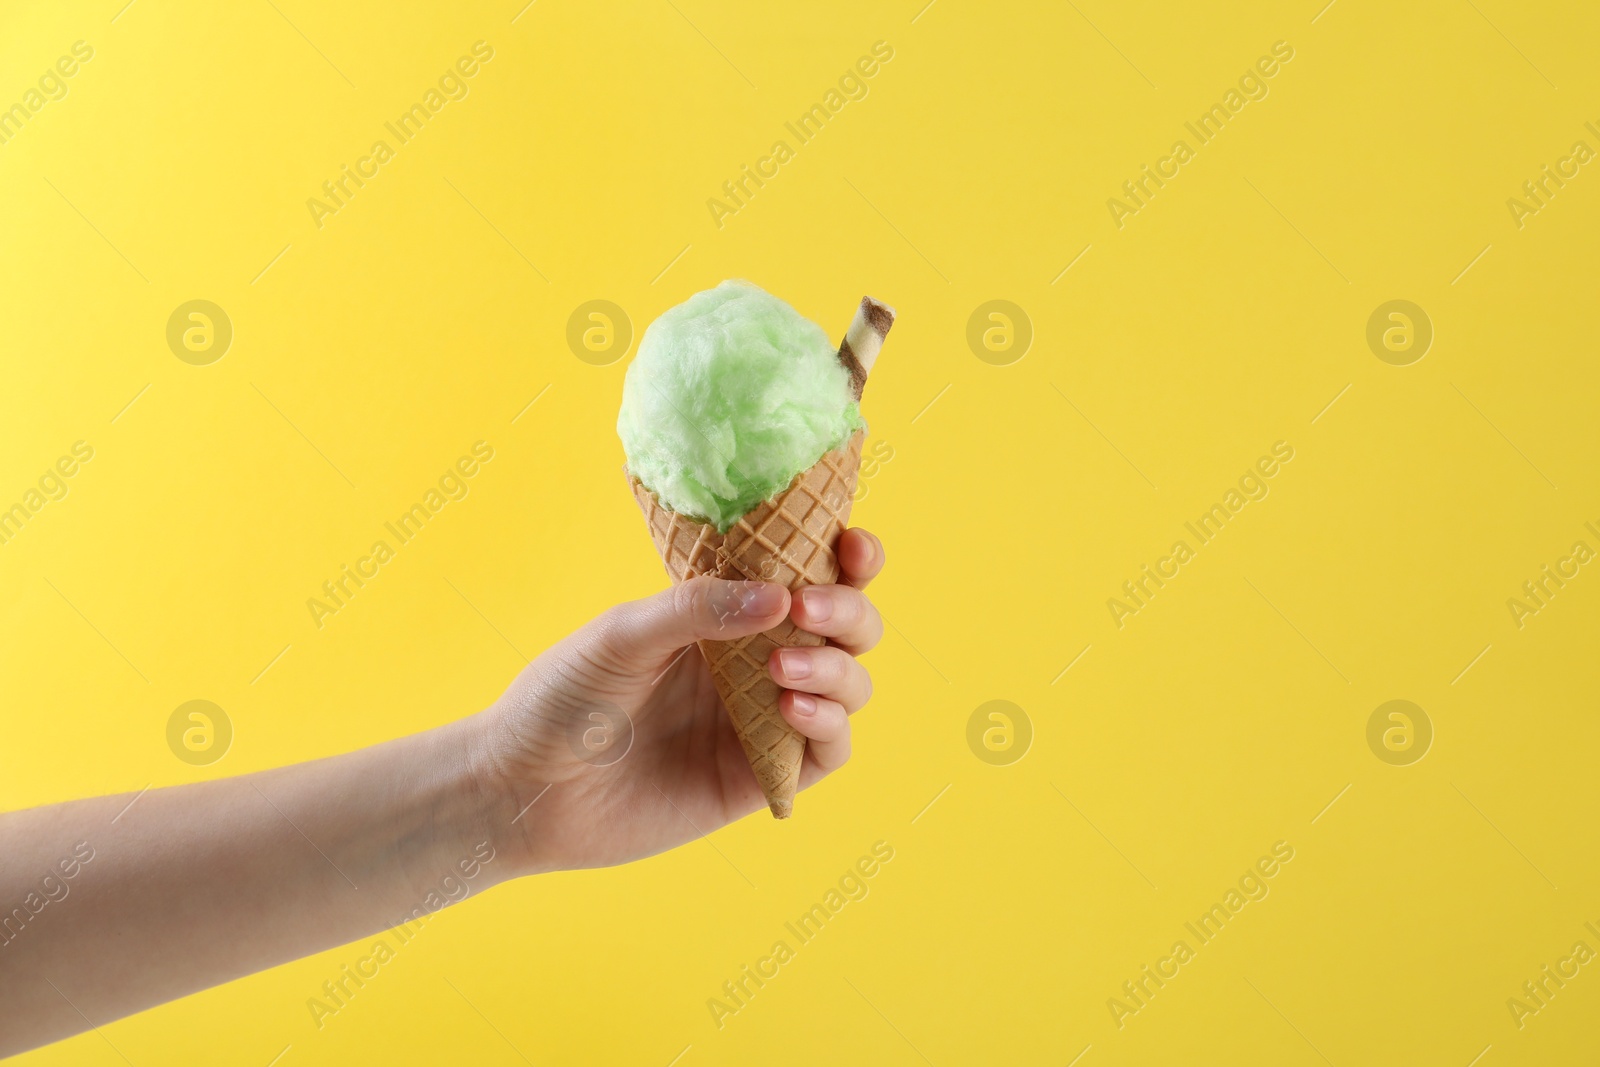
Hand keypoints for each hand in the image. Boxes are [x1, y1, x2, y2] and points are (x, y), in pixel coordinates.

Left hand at [479, 528, 885, 872]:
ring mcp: (760, 720)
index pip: (804, 574)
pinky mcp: (760, 777)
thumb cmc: (561, 700)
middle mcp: (752, 662)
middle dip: (848, 611)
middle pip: (844, 627)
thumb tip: (780, 597)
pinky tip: (791, 709)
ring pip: (848, 685)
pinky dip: (829, 723)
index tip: (850, 545)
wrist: (523, 791)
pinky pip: (829, 750)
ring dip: (837, 668)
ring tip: (784, 669)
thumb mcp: (621, 635)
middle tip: (807, 610)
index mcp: (722, 614)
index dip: (845, 558)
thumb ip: (696, 609)